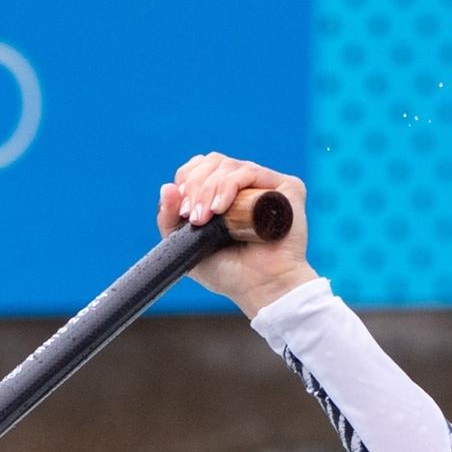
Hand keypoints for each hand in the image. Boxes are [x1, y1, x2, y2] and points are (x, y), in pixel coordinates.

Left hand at [157, 152, 317, 318]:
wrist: (261, 289)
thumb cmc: (228, 273)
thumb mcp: (187, 245)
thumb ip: (169, 219)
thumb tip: (166, 187)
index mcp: (223, 193)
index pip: (199, 168)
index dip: (186, 181)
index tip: (181, 211)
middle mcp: (245, 185)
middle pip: (212, 162)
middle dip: (195, 186)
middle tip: (193, 218)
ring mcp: (265, 185)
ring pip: (228, 166)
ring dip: (209, 189)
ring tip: (205, 219)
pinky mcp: (286, 187)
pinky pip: (250, 171)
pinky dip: (230, 185)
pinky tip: (222, 208)